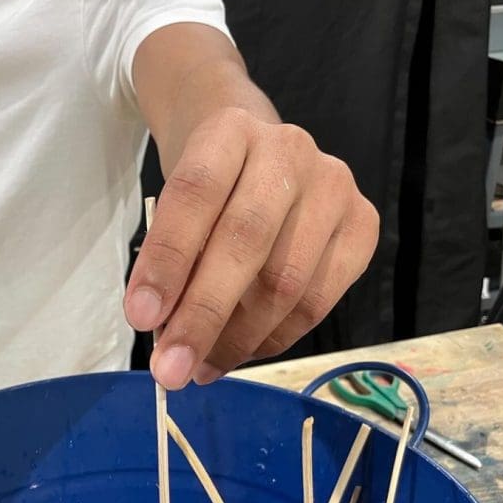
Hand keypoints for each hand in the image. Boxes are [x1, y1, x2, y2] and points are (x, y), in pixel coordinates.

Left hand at [125, 108, 378, 388]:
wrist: (257, 156)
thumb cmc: (210, 193)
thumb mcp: (177, 211)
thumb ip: (173, 265)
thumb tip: (169, 342)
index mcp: (230, 131)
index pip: (196, 194)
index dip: (167, 261)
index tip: (140, 318)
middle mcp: (289, 150)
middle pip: (246, 242)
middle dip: (203, 317)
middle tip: (170, 371)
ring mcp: (334, 186)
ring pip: (287, 283)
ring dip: (237, 339)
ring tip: (201, 367)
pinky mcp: (363, 225)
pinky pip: (318, 303)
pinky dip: (274, 339)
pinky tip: (241, 351)